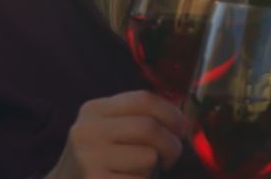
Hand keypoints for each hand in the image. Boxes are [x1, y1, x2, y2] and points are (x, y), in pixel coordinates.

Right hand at [45, 90, 188, 178]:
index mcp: (93, 110)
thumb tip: (183, 117)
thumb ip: (138, 119)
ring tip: (136, 174)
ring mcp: (88, 159)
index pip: (143, 99)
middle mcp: (87, 131)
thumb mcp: (109, 131)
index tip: (182, 130)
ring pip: (148, 157)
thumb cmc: (99, 162)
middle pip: (150, 127)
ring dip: (152, 170)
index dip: (172, 113)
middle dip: (171, 145)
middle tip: (171, 159)